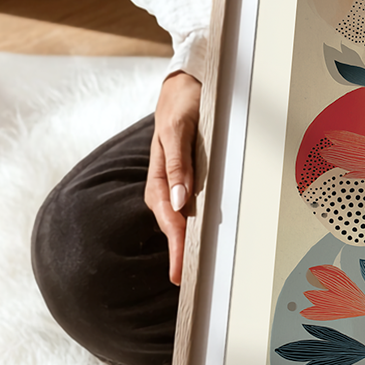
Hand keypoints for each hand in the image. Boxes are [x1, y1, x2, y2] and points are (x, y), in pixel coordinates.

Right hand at [146, 71, 202, 285]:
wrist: (187, 82)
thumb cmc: (183, 101)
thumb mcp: (180, 126)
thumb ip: (178, 162)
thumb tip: (180, 201)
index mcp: (161, 174)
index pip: (169, 217)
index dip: (176, 246)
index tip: (179, 272)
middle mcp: (168, 182)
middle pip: (174, 224)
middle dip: (179, 253)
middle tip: (187, 282)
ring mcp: (179, 181)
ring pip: (182, 218)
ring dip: (186, 242)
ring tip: (193, 270)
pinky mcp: (190, 177)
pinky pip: (192, 206)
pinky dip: (195, 225)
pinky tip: (203, 239)